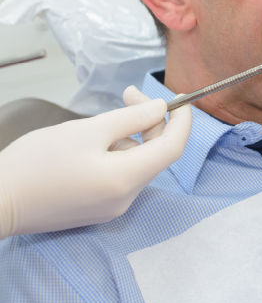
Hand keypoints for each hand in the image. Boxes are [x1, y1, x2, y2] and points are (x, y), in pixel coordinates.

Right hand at [0, 86, 190, 238]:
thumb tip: (161, 109)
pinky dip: (118, 153)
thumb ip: (131, 118)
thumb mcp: (88, 131)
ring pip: (137, 163)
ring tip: (101, 121)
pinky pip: (121, 175)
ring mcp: (112, 207)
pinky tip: (94, 141)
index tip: (180, 98)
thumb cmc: (38, 162)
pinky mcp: (97, 208)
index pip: (174, 148)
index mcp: (127, 179)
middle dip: (150, 121)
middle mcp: (126, 198)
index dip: (182, 121)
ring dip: (131, 136)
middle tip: (129, 94)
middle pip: (156, 154)